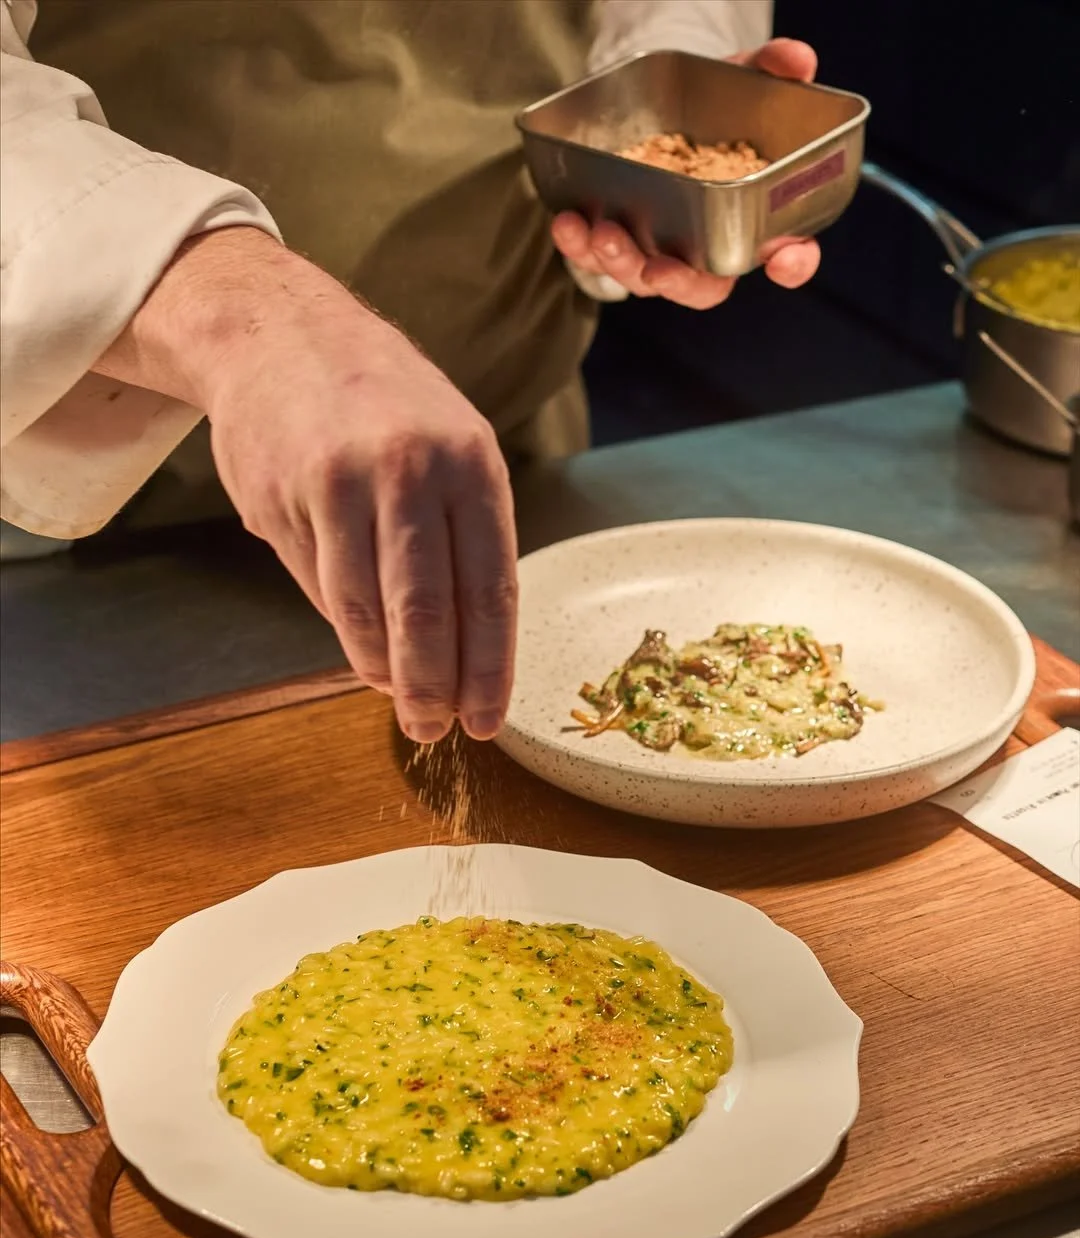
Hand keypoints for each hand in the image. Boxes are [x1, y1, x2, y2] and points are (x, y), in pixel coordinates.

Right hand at [95, 229, 516, 744]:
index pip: (489, 588)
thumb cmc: (384, 403)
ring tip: (398, 699)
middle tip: (435, 731)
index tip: (488, 718)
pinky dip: (344, 630)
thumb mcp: (451, 446)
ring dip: (383, 669)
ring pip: (365, 610)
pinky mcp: (281, 499)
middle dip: (433, 686)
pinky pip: (318, 587)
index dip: (489, 666)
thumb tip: (464, 646)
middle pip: (426, 611)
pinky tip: (362, 651)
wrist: (278, 332)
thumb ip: (463, 535)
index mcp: (469, 462)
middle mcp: (408, 470)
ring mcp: (339, 483)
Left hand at [550, 38, 821, 308]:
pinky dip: (580, 246)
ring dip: (622, 264)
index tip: (785, 259)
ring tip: (603, 234)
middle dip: (680, 283)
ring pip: (645, 279)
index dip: (793, 262)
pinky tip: (569, 223)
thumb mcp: (743, 80)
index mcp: (756, 220)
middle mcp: (709, 248)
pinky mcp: (618, 245)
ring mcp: (661, 252)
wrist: (660, 106)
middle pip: (704, 288)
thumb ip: (771, 69)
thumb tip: (795, 60)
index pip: (789, 255)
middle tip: (659, 271)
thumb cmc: (715, 108)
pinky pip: (597, 259)